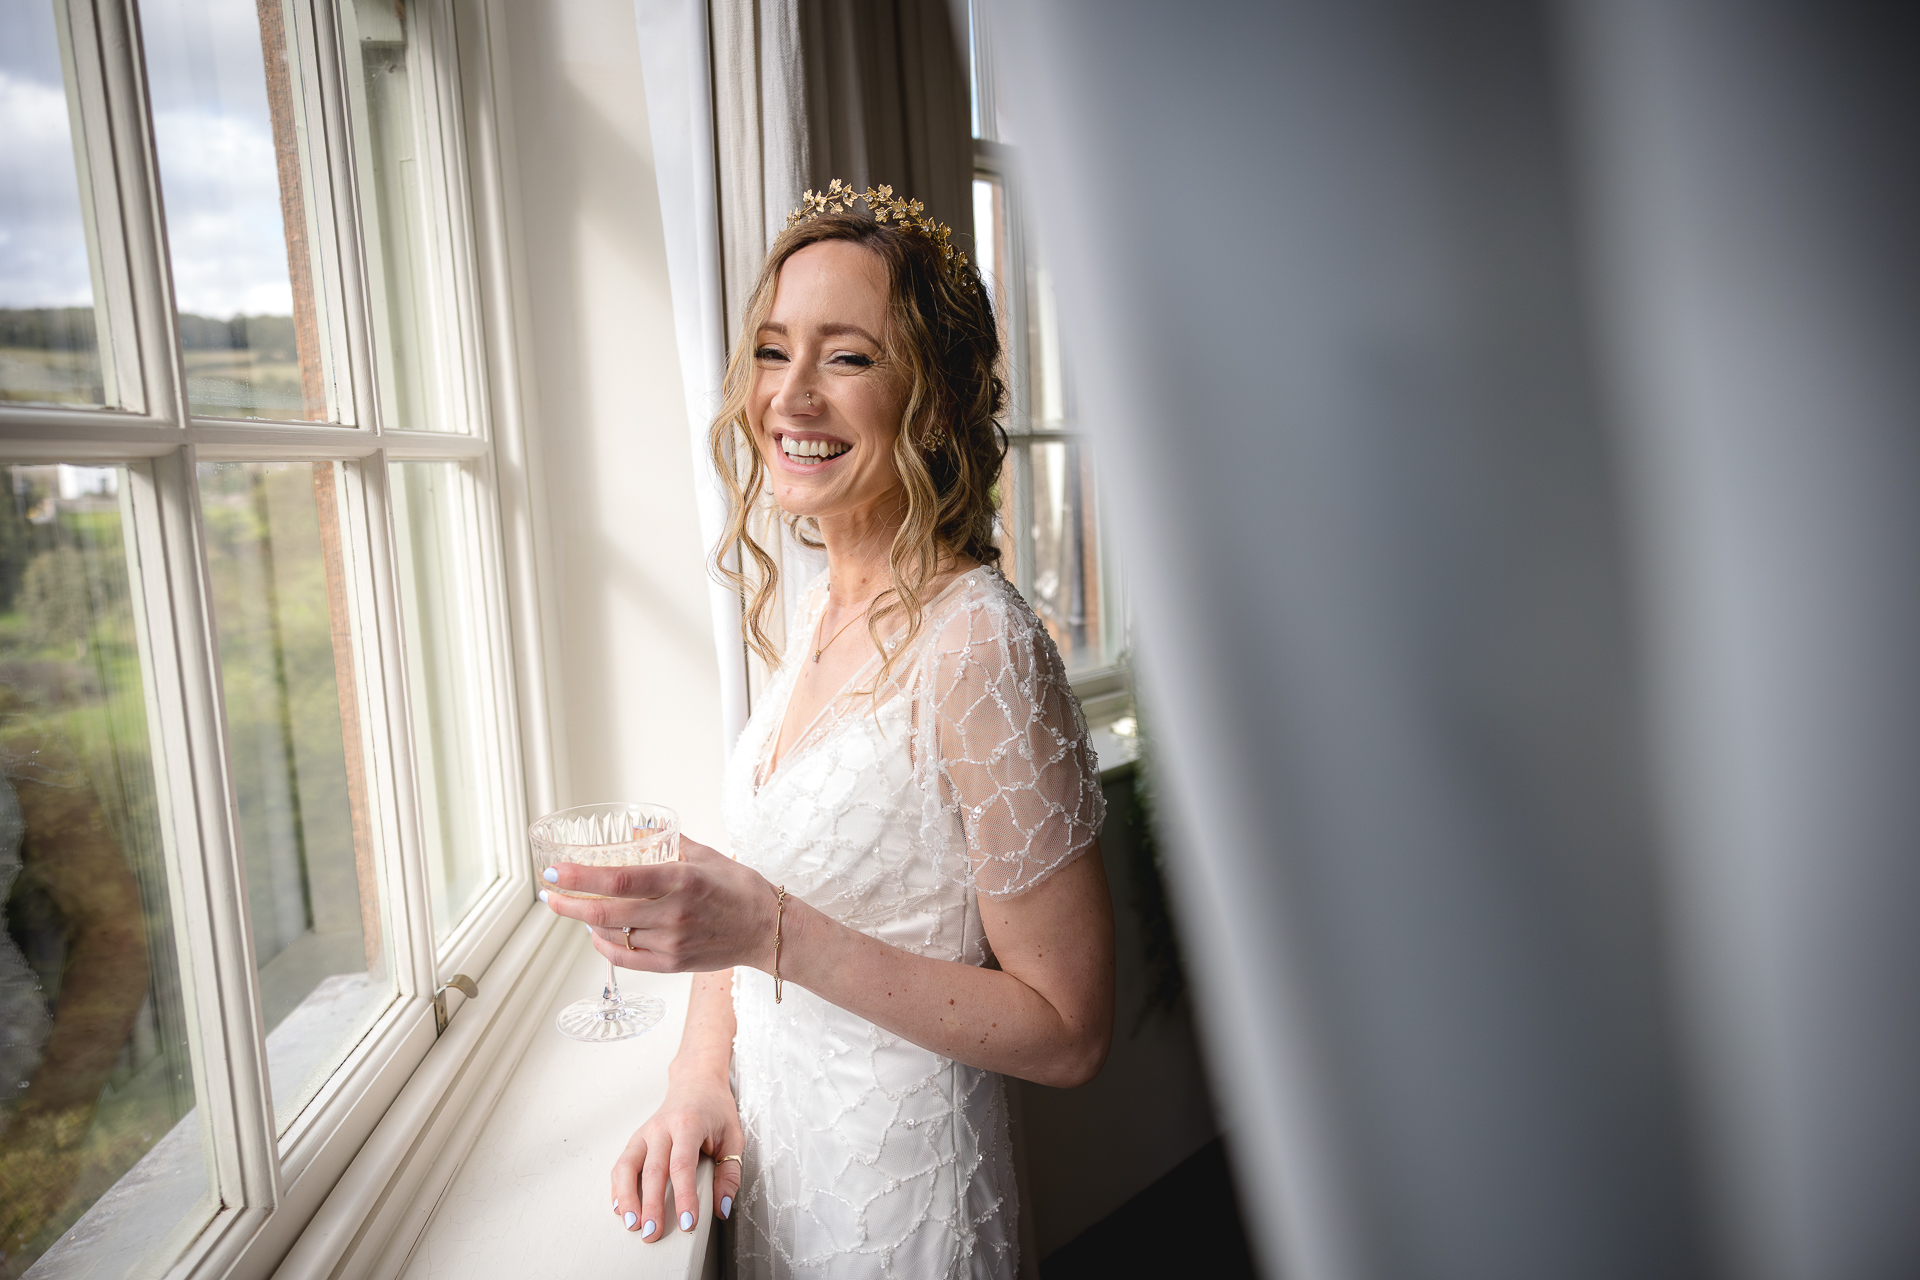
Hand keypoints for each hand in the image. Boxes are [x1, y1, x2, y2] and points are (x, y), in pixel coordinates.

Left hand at [541, 837, 778, 973]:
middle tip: (550, 894)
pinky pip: (626, 959)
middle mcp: (673, 914)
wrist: (766, 930)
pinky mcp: (672, 964)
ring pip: (612, 935)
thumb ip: (668, 841)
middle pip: (606, 912)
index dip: (580, 877)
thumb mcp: (707, 854)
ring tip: (574, 908)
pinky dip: (604, 946)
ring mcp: (672, 943)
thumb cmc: (739, 888)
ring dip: (586, 921)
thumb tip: (637, 829)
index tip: (555, 872)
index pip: (618, 880)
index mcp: (681, 880)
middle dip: (569, 903)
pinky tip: (596, 934)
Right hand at [610, 1068, 743, 1239]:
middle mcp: (662, 1127)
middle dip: (651, 1206)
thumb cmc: (715, 1109)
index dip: (684, 1197)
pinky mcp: (636, 1139)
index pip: (683, 1165)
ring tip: (632, 1225)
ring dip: (627, 1199)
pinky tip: (621, 1207)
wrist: (696, 1081)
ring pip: (628, 1167)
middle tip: (652, 1234)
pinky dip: (618, 1188)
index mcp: (689, 1124)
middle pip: (653, 1171)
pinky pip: (621, 1165)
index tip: (687, 1222)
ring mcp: (645, 1132)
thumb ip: (729, 1173)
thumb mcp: (733, 1137)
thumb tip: (722, 1207)